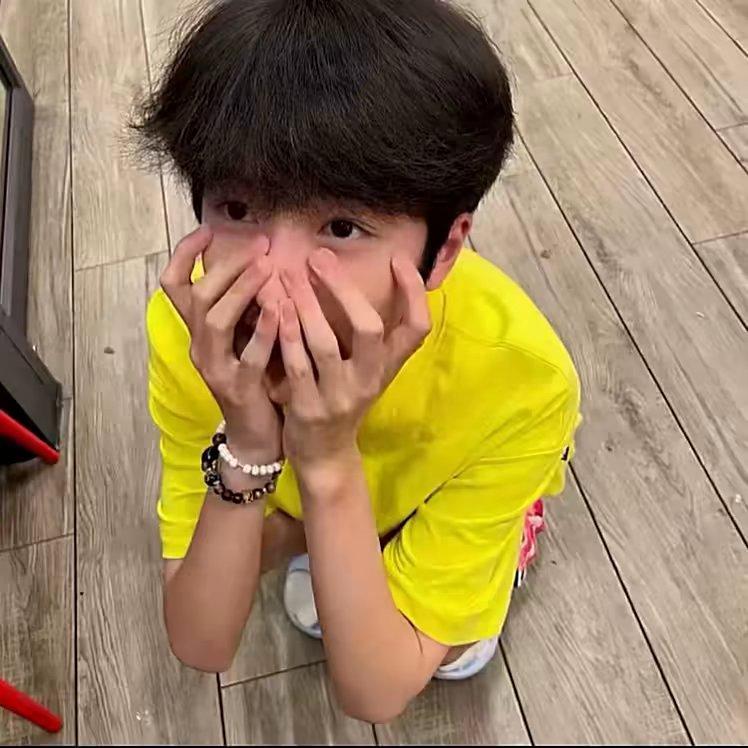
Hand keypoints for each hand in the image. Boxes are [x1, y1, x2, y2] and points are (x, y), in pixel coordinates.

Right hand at [159, 226, 282, 460]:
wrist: (256, 435)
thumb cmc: (255, 378)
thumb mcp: (243, 337)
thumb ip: (245, 306)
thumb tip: (261, 262)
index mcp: (198, 331)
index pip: (174, 285)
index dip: (186, 255)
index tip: (208, 229)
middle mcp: (199, 345)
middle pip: (198, 295)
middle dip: (228, 265)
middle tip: (260, 245)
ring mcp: (215, 368)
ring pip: (214, 320)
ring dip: (241, 290)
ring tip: (268, 268)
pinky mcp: (238, 388)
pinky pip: (248, 356)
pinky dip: (263, 331)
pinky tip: (281, 310)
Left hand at [277, 248, 430, 471]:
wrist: (325, 453)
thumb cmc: (343, 397)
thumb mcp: (366, 369)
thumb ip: (369, 333)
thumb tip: (363, 277)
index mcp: (388, 367)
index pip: (417, 329)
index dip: (413, 294)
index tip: (399, 259)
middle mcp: (370, 380)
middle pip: (369, 329)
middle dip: (344, 289)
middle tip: (319, 256)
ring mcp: (340, 397)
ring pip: (326, 344)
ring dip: (307, 305)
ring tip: (291, 274)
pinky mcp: (309, 409)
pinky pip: (297, 366)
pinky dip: (287, 334)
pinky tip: (277, 309)